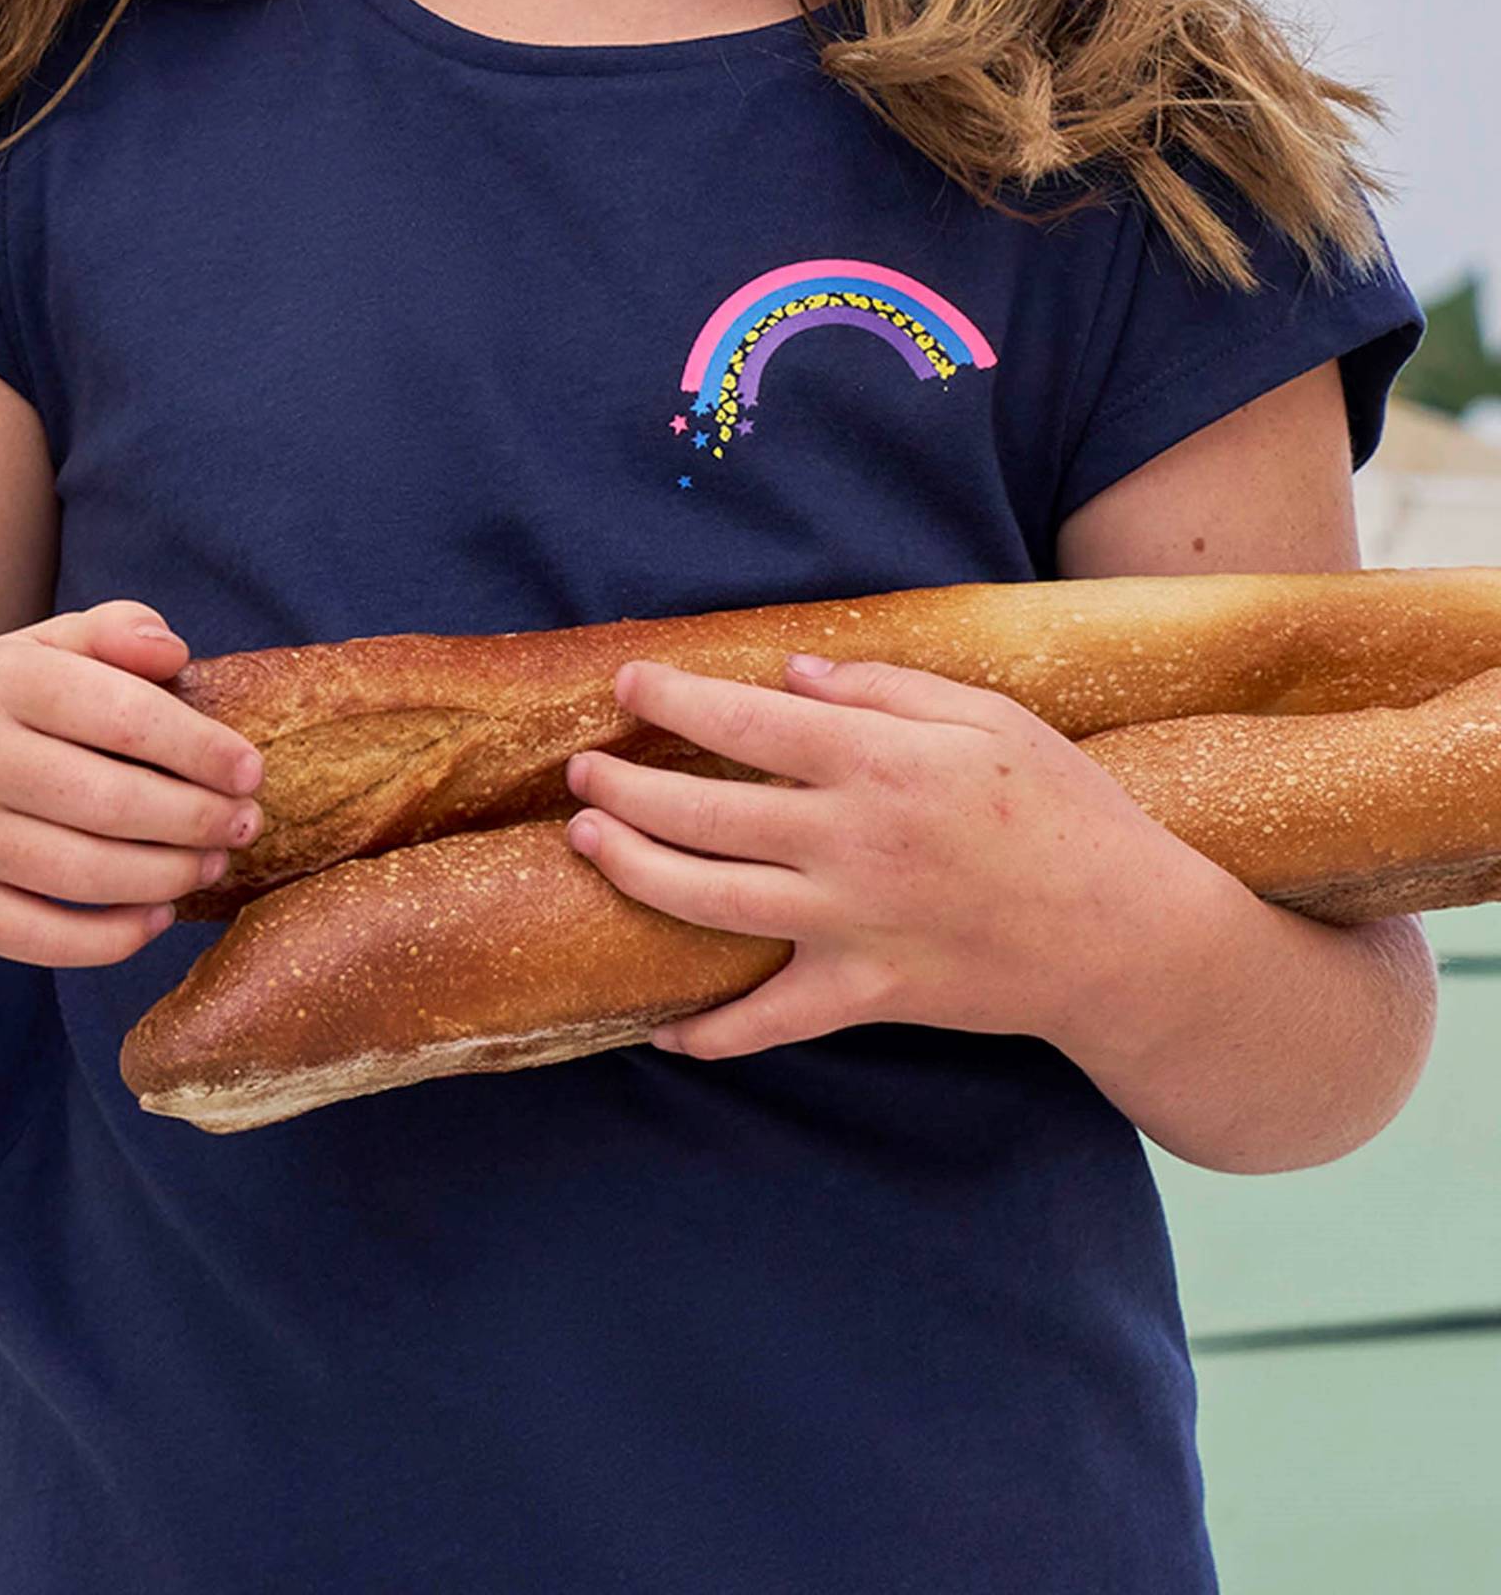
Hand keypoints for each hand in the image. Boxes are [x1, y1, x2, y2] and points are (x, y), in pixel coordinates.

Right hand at [0, 602, 266, 968]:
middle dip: (199, 819)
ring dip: (170, 876)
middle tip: (247, 824)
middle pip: (113, 802)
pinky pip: (46, 939)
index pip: (124, 715)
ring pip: (86, 874)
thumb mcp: (36, 653)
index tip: (251, 770)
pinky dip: (115, 937)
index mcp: (0, 680)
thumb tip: (174, 651)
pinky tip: (157, 915)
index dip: (201, 747)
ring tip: (213, 863)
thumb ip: (110, 631)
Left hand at [562, 653, 1208, 1061]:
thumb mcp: (990, 717)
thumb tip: (795, 672)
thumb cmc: (1066, 809)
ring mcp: (852, 925)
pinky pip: (769, 1023)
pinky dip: (710, 1034)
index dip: (673, 700)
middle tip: (581, 771)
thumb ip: (887, 687)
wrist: (1126, 936)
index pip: (746, 721)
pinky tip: (662, 1030)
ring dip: (632, 871)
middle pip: (701, 812)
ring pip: (707, 902)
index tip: (628, 683)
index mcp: (880, 761)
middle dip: (623, 788)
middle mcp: (850, 841)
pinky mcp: (866, 994)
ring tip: (585, 841)